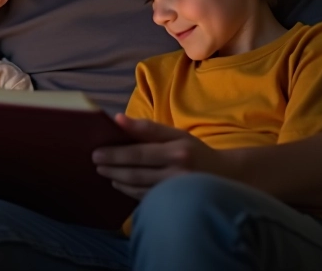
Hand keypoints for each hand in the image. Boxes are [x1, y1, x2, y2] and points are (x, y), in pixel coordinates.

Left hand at [91, 114, 232, 198]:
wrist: (225, 176)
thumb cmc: (194, 151)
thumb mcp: (175, 134)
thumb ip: (147, 128)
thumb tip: (117, 119)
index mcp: (177, 151)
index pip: (139, 153)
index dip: (115, 155)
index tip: (96, 153)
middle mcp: (177, 173)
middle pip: (136, 173)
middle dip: (112, 169)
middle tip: (95, 164)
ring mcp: (176, 192)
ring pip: (139, 188)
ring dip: (118, 182)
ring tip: (105, 173)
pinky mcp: (175, 203)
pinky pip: (146, 198)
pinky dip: (130, 192)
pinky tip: (120, 185)